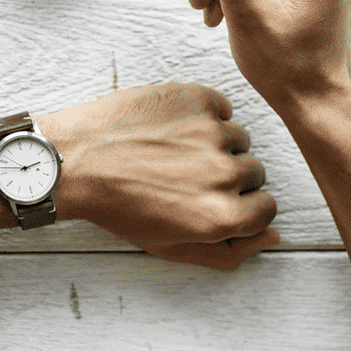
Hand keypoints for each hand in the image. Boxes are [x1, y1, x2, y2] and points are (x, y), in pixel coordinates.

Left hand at [39, 82, 277, 270]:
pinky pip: (221, 107)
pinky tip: (170, 127)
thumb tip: (274, 237)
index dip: (241, 205)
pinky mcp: (198, 98)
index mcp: (220, 216)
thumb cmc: (118, 205)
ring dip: (214, 143)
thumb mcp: (169, 246)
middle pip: (254, 172)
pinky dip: (203, 114)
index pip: (267, 208)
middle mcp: (223, 174)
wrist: (76, 158)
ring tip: (172, 150)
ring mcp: (212, 132)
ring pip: (238, 138)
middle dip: (226, 175)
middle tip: (184, 175)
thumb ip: (228, 252)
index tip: (213, 198)